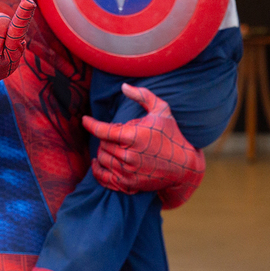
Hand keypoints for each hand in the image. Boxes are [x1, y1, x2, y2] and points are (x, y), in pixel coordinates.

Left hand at [83, 83, 204, 198]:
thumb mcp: (162, 110)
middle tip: (112, 135)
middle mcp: (128, 155)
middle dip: (104, 138)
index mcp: (132, 136)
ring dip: (103, 152)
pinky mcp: (128, 184)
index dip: (90, 123)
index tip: (85, 119)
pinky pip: (104, 178)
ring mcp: (127, 171)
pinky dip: (97, 170)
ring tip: (109, 146)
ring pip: (102, 159)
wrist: (184, 167)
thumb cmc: (172, 136)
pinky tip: (99, 163)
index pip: (101, 130)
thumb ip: (142, 96)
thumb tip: (123, 86)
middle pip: (101, 144)